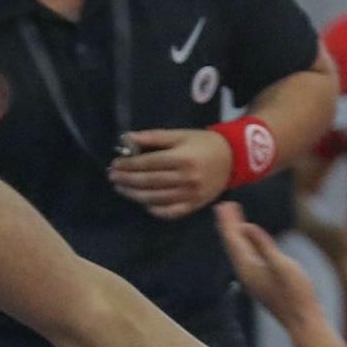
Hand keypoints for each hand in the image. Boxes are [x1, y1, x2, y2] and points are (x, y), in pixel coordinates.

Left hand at [109, 126, 232, 218]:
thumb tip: (127, 139)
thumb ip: (154, 137)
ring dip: (135, 195)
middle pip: (149, 182)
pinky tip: (143, 203)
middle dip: (127, 180)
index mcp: (181, 158)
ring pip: (156, 198)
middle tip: (113, 177)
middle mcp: (185, 178)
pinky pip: (170, 212)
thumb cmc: (204, 143)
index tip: (115, 164)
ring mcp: (190, 195)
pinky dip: (154, 210)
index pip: (147, 164)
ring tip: (122, 189)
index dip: (128, 165)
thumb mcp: (180, 134)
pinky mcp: (194, 205)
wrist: (233, 158)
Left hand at [217, 203, 323, 326]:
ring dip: (238, 234)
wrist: (304, 321)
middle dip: (229, 225)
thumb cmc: (296, 294)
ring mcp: (255, 279)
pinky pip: (250, 258)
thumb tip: (246, 226)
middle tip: (224, 207)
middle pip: (234, 244)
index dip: (228, 222)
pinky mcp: (263, 283)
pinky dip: (248, 245)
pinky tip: (252, 243)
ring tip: (236, 220)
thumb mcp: (281, 265)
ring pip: (241, 252)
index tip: (221, 205)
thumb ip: (263, 245)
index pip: (233, 240)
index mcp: (248, 268)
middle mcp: (247, 274)